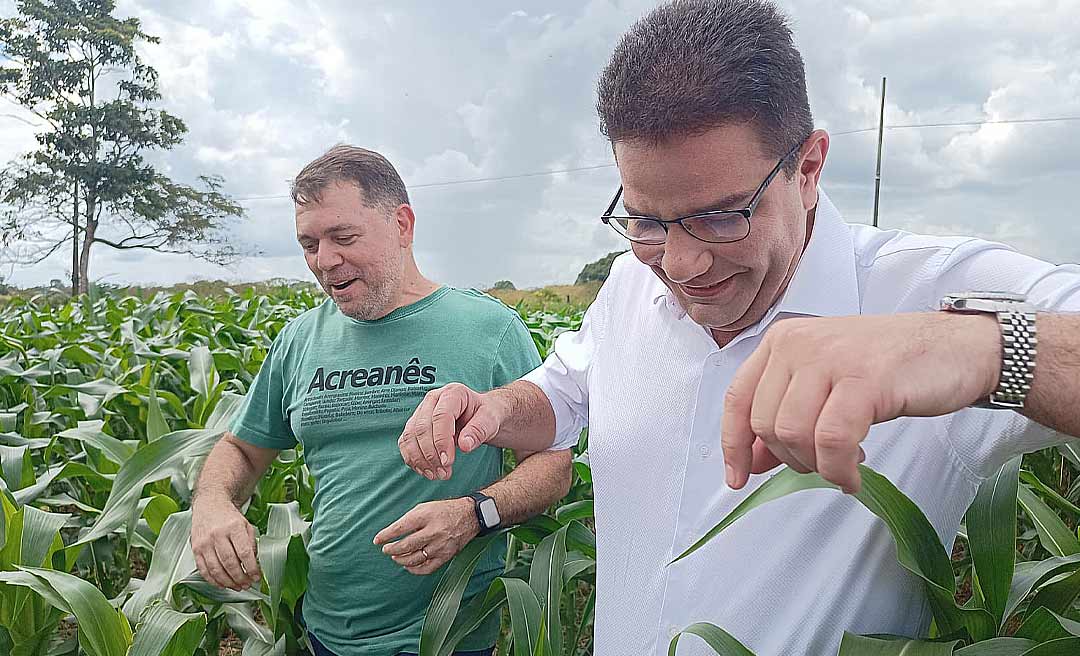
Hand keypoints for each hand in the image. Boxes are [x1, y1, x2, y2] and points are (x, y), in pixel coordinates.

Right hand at [190, 495, 261, 590]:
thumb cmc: (230, 518)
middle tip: (247, 585)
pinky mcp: (195, 549)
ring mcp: (204, 542)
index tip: (257, 577)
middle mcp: (217, 534)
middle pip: (229, 562)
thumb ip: (251, 544)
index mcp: (234, 527)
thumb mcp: (246, 525)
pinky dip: (213, 581)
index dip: (251, 568)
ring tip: (237, 587)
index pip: (244, 552)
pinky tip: (223, 584)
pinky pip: (204, 570)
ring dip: (228, 582)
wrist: (209, 505)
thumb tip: (254, 564)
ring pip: (216, 569)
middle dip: (240, 578)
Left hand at [373, 498, 479, 574]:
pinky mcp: (446, 556)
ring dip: (401, 560)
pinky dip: (415, 569)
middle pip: (406, 546)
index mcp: (426, 516)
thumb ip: (409, 519)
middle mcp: (433, 531)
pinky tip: (408, 566)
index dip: (386, 536)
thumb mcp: (425, 508)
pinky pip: (427, 568)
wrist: (470, 516)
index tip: (377, 540)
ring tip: (395, 556)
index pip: (400, 528)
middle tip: (386, 549)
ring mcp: (440, 545)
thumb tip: (393, 533)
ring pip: (414, 559)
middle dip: (392, 549)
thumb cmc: (444, 510)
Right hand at [398, 383, 506, 479]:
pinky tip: (426, 471)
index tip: (448, 462)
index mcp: (453, 393)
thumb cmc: (487, 415)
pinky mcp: (415, 425)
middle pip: (422, 428)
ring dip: (420, 459)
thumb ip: (479, 431)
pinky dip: (413, 459)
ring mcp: (422, 411)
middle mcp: (433, 399)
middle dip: (431, 454)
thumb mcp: (491, 420)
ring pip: (410, 436)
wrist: (482, 415)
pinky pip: (406, 443)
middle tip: (444, 474)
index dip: (441, 441)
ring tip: (436, 475)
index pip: (441, 417)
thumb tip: (465, 445)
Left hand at [722, 312, 999, 493]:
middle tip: (823, 464)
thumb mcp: (826, 383)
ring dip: (816, 465)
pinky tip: (854, 474)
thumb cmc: (891, 368)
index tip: (738, 479)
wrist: (958, 348)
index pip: (737, 399)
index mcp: (782, 340)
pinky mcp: (863, 379)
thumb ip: (786, 414)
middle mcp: (797, 343)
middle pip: (765, 423)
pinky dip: (839, 469)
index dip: (734, 445)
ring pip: (793, 433)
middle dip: (790, 459)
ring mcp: (830, 358)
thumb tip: (752, 461)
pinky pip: (832, 440)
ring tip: (842, 467)